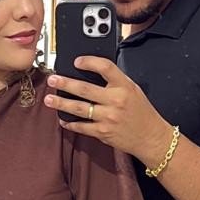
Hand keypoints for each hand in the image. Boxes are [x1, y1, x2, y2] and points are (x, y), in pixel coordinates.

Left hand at [44, 56, 170, 168]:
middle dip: (65, 83)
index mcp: (124, 86)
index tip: (76, 61)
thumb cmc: (142, 113)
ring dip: (61, 103)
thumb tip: (93, 73)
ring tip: (49, 99)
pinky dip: (70, 123)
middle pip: (84, 89)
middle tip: (52, 79)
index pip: (105, 67)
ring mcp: (108, 118)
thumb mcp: (133, 90)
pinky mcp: (103, 133)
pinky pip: (82, 127)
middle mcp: (115, 100)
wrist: (151, 137)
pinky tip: (63, 119)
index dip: (89, 62)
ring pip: (79, 108)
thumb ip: (115, 82)